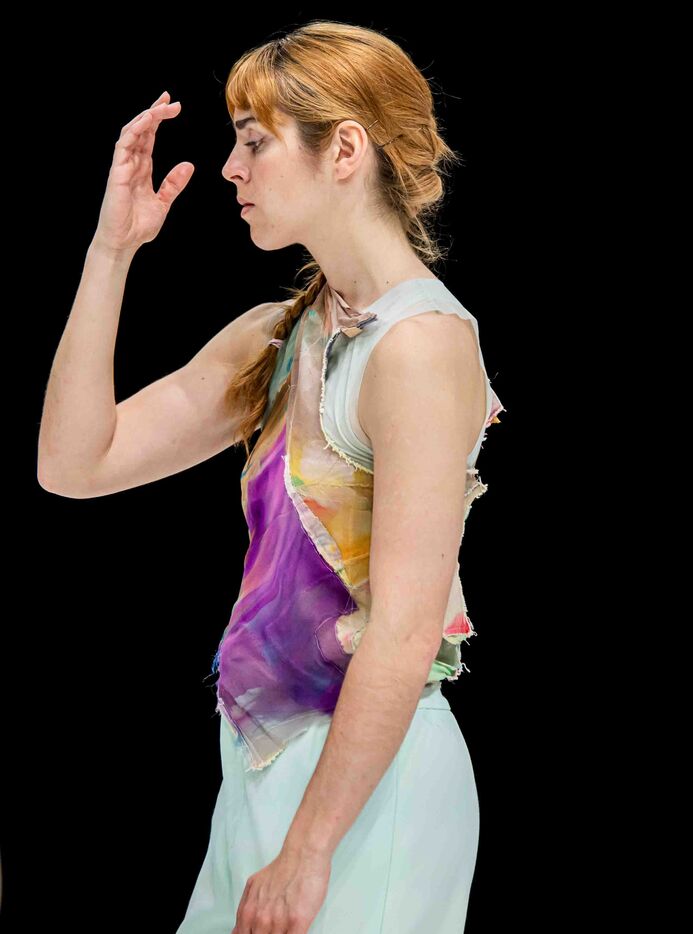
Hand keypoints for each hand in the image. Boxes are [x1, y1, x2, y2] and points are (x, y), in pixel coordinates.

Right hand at [91, 90, 194, 255]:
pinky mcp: (117, 172)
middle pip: (141, 129)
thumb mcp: (163, 202)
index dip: (159, 120)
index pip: (149, 137)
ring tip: (163, 106)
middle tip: (171, 99)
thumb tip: (189, 165)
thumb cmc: (138, 226)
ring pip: (132, 132)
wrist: (124, 243)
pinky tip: (148, 120)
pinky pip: (124, 144)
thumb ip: (174, 184)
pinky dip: (136, 130)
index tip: (173, 106)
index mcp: (142, 168)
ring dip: (147, 116)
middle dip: (155, 111)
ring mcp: (122, 166)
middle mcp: (131, 163)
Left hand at [231, 847, 330, 933]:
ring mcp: (278, 922)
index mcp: (248, 913)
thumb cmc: (282, 869)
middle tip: (275, 927)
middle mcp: (261, 920)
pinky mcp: (297, 922)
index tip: (261, 931)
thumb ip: (245, 910)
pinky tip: (294, 929)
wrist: (303, 855)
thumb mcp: (254, 887)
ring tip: (285, 925)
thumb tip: (237, 931)